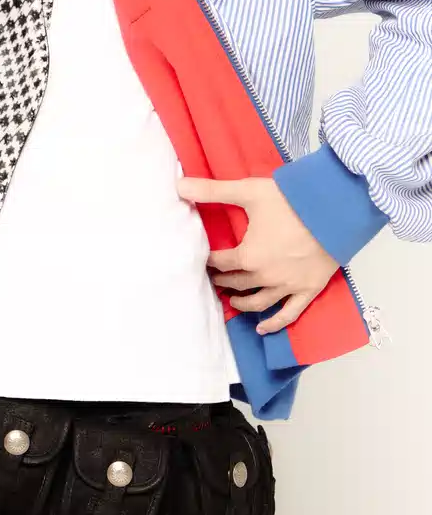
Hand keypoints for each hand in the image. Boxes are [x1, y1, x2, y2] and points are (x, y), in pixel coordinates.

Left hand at [177, 176, 338, 334]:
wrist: (334, 210)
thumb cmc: (291, 201)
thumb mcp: (248, 192)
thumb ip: (212, 190)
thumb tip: (179, 186)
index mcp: (249, 257)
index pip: (221, 263)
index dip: (210, 261)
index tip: (204, 259)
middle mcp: (266, 277)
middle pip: (238, 283)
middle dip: (224, 281)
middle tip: (216, 279)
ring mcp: (288, 287)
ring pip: (259, 302)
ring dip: (243, 304)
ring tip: (233, 301)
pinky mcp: (309, 290)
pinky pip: (289, 314)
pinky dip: (275, 323)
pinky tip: (263, 328)